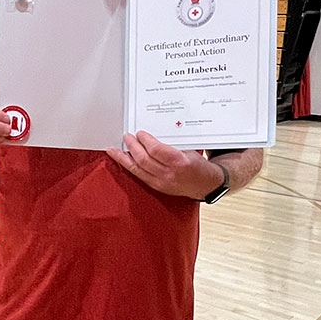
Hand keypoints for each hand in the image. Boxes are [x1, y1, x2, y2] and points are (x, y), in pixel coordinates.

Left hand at [106, 130, 223, 198]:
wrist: (206, 184)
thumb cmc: (199, 165)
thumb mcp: (190, 150)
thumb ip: (172, 143)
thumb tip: (153, 132)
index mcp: (179, 162)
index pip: (156, 150)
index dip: (145, 140)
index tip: (140, 133)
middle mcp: (169, 174)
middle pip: (144, 160)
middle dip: (132, 146)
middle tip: (127, 136)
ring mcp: (161, 182)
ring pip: (137, 170)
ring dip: (124, 158)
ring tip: (114, 149)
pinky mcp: (156, 187)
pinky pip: (139, 176)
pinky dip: (129, 167)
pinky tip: (123, 160)